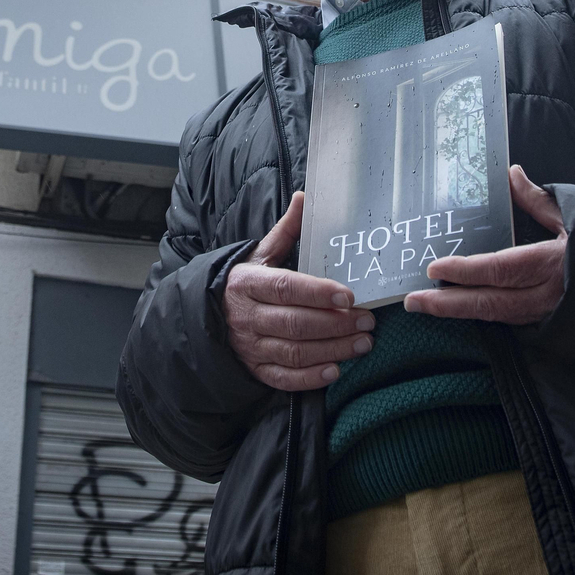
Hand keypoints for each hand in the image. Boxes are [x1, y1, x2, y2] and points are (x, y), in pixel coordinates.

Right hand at [225, 191, 375, 389]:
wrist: (206, 315)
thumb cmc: (243, 282)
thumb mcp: (260, 255)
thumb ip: (286, 230)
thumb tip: (306, 196)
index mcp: (248, 283)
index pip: (286, 287)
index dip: (318, 292)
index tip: (349, 294)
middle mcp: (247, 316)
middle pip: (295, 322)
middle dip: (336, 323)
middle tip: (368, 320)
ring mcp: (250, 346)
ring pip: (295, 352)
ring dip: (333, 349)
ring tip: (363, 342)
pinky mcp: (255, 369)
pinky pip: (284, 378)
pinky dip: (310, 377)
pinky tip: (335, 370)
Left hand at [404, 165, 566, 324]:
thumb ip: (538, 200)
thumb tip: (511, 173)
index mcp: (551, 263)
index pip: (499, 269)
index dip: (464, 271)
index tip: (433, 269)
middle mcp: (548, 296)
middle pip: (490, 303)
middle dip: (448, 304)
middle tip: (412, 301)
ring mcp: (553, 316)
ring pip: (499, 317)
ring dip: (462, 312)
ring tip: (427, 306)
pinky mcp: (557, 328)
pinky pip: (515, 322)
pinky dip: (487, 315)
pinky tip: (463, 310)